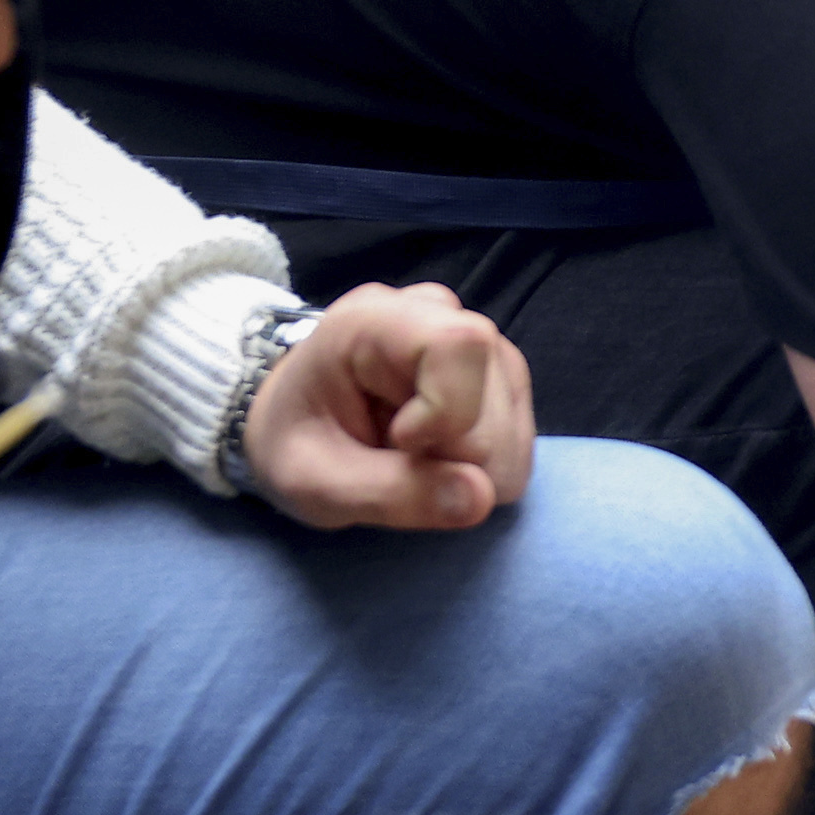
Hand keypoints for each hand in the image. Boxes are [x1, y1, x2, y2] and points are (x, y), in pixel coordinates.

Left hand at [244, 282, 537, 528]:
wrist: (298, 425)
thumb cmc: (294, 443)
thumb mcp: (316, 484)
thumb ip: (390, 494)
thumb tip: (483, 498)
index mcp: (377, 321)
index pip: (460, 345)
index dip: (447, 412)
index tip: (399, 444)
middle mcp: (439, 316)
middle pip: (494, 403)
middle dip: (455, 462)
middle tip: (394, 464)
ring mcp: (477, 343)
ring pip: (516, 428)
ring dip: (472, 471)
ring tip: (413, 462)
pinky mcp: (499, 375)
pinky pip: (521, 438)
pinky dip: (484, 470)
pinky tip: (438, 460)